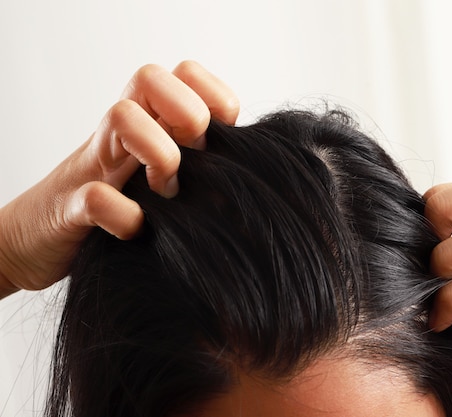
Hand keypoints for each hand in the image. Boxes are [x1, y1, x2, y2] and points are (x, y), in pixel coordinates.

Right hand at [0, 61, 238, 298]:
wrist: (41, 239)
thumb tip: (252, 174)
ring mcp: (94, 165)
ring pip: (121, 114)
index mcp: (149, 123)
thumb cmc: (117, 206)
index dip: (215, 99)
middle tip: (189, 159)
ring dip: (157, 153)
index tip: (221, 139)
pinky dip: (123, 216)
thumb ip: (197, 165)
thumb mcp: (162, 177)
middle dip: (185, 114)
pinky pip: (96, 196)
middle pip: (152, 76)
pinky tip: (137, 228)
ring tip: (164, 192)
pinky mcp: (71, 208)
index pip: (187, 75)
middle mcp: (121, 134)